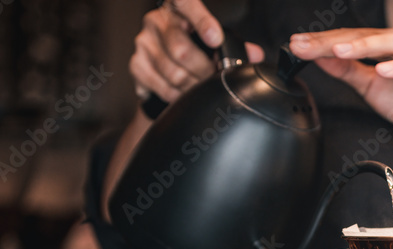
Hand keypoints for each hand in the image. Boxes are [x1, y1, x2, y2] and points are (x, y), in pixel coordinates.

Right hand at [130, 0, 263, 102]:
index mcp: (178, 8)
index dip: (202, 21)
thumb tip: (255, 55)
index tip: (216, 38)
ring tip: (202, 90)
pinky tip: (184, 95)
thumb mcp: (212, 39)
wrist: (163, 63)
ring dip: (192, 87)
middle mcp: (157, 21)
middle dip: (204, 71)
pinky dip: (177, 96)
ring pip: (172, 72)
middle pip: (182, 50)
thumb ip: (234, 45)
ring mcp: (144, 42)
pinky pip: (161, 86)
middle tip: (214, 79)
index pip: (186, 3)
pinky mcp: (136, 64)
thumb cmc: (192, 46)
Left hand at [289, 27, 392, 159]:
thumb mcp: (371, 87)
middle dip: (334, 41)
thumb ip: (347, 71)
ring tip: (340, 51)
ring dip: (364, 45)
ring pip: (392, 43)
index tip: (296, 45)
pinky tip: (382, 69)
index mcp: (387, 44)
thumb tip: (319, 57)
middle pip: (366, 35)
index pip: (349, 37)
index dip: (321, 41)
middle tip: (307, 45)